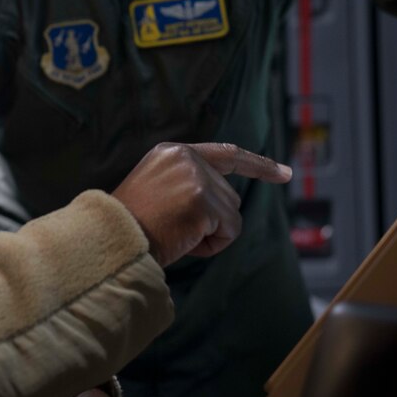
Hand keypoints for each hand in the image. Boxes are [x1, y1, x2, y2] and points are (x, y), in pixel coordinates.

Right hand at [111, 142, 290, 267]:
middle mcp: (186, 158)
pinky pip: (230, 231)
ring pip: (232, 214)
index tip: (285, 173)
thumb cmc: (132, 225)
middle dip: (213, 220)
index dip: (258, 165)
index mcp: (173, 152)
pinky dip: (213, 245)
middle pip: (230, 195)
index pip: (226, 153)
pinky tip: (185, 242)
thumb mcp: (158, 189)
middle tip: (176, 229)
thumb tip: (230, 202)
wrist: (111, 239)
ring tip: (176, 234)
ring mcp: (196, 178)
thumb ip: (190, 183)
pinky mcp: (203, 201)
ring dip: (212, 233)